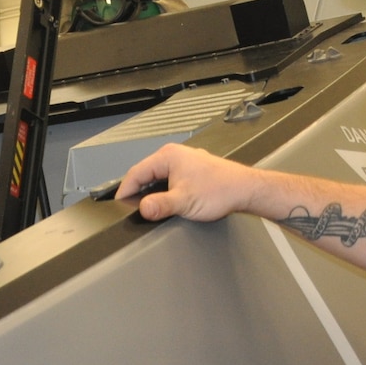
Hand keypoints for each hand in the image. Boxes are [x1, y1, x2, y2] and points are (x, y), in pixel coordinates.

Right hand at [118, 143, 264, 222]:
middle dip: (138, 192)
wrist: (246, 190)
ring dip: (153, 192)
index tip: (119, 204)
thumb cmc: (221, 190)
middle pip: (146, 174)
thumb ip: (161, 206)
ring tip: (150, 207)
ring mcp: (184, 162)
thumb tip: (142, 208)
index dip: (125, 191)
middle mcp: (175, 155)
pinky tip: (169, 202)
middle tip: (132, 209)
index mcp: (168, 156)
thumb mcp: (185, 202)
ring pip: (159, 177)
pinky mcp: (192, 170)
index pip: (135, 173)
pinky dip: (165, 191)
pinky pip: (170, 180)